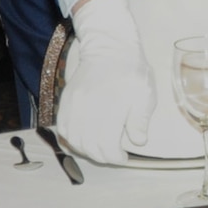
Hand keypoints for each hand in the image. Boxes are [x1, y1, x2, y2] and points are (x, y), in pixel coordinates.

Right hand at [55, 0, 156, 164]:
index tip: (123, 158)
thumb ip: (140, 120)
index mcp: (111, 108)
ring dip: (86, 150)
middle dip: (101, 156)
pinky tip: (84, 141)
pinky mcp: (65, 102)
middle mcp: (88, 109)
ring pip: (73, 140)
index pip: (106, 145)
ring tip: (100, 150)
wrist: (109, 49)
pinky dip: (72, 140)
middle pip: (88, 146)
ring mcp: (73, 106)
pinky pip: (63, 129)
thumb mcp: (145, 94)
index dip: (114, 157)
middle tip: (112, 156)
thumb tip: (138, 142)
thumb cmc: (131, 72)